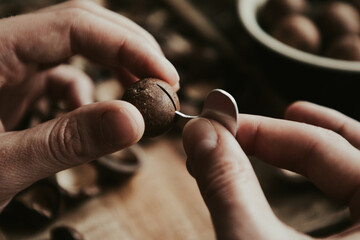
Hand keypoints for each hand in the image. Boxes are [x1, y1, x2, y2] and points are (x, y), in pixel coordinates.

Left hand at [0, 0, 178, 209]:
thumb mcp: (1, 166)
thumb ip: (67, 141)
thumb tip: (135, 122)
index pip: (75, 25)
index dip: (128, 45)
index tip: (165, 75)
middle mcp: (4, 50)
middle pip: (81, 24)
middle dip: (129, 49)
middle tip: (163, 80)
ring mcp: (11, 67)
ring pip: (77, 49)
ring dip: (114, 69)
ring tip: (138, 97)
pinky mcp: (16, 86)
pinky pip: (64, 76)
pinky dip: (90, 93)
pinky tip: (94, 115)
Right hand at [183, 101, 359, 239]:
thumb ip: (227, 183)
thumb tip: (200, 132)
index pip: (324, 146)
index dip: (262, 131)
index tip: (219, 126)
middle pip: (357, 152)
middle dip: (309, 130)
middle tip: (282, 110)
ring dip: (326, 149)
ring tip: (298, 122)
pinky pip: (358, 206)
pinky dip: (334, 185)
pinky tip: (313, 177)